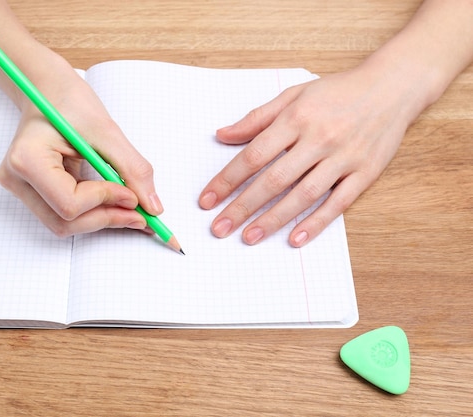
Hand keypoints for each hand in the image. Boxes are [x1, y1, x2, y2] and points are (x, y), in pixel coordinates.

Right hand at [0, 62, 162, 236]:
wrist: (49, 91)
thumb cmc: (70, 101)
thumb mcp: (106, 131)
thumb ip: (132, 169)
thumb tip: (152, 207)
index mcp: (27, 159)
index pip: (69, 203)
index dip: (106, 202)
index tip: (134, 195)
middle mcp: (16, 180)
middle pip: (64, 222)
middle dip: (106, 219)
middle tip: (141, 215)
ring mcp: (21, 189)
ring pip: (64, 226)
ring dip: (101, 219)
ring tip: (130, 209)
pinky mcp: (33, 193)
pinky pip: (64, 216)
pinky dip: (93, 214)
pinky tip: (114, 204)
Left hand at [199, 67, 408, 246]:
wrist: (392, 86)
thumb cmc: (336, 91)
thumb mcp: (293, 94)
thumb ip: (257, 118)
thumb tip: (222, 135)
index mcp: (296, 118)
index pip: (253, 155)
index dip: (227, 180)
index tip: (207, 200)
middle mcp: (318, 139)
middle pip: (273, 180)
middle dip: (242, 207)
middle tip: (219, 228)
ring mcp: (343, 158)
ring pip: (303, 195)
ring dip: (273, 220)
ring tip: (249, 237)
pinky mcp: (365, 173)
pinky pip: (338, 203)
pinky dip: (316, 223)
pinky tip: (295, 238)